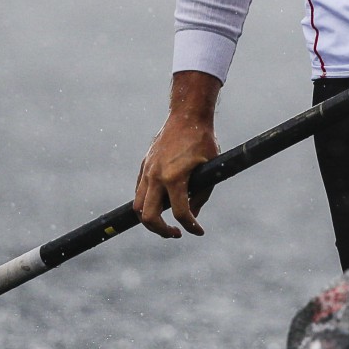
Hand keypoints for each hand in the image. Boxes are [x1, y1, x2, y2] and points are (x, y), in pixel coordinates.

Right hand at [133, 72, 220, 237]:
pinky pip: (139, 191)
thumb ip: (201, 194)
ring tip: (165, 224)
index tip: (198, 231)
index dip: (191, 227)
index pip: (181, 213)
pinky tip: (160, 204)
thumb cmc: (202, 140)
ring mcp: (147, 170)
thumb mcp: (209, 168)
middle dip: (161, 231)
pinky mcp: (144, 165)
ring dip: (150, 219)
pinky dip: (146, 203)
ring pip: (138, 205)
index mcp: (174, 177)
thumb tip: (193, 214)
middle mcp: (156, 176)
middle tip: (176, 233)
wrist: (187, 114)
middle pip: (149, 217)